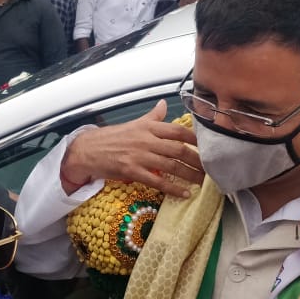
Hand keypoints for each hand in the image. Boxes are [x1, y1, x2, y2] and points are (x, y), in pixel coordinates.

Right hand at [61, 100, 202, 196]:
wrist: (88, 150)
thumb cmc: (112, 138)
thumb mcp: (134, 124)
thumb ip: (152, 116)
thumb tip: (164, 104)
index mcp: (149, 127)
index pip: (178, 130)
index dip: (196, 139)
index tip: (209, 147)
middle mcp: (146, 140)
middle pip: (179, 149)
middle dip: (198, 160)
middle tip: (211, 169)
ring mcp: (140, 156)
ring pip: (172, 166)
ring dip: (190, 175)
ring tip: (203, 182)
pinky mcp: (132, 171)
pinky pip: (157, 181)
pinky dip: (173, 189)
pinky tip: (185, 193)